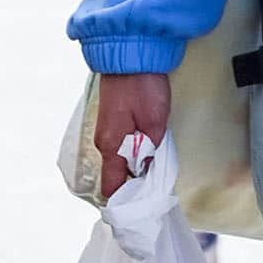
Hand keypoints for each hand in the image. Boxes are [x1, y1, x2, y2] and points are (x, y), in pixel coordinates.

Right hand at [95, 73, 171, 200]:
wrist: (131, 54)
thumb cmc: (143, 86)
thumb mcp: (155, 122)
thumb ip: (150, 150)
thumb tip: (145, 169)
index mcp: (111, 146)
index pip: (111, 186)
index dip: (125, 200)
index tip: (142, 208)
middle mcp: (104, 141)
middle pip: (117, 174)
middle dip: (135, 184)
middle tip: (157, 190)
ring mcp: (107, 130)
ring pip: (121, 159)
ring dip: (137, 167)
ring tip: (157, 173)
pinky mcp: (113, 121)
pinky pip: (122, 146)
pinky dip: (135, 154)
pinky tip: (150, 153)